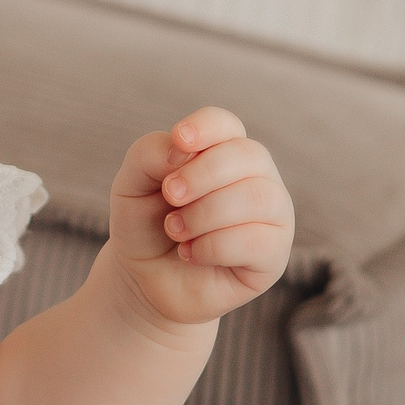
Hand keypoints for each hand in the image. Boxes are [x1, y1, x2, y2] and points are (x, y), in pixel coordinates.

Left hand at [108, 108, 294, 330]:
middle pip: (247, 155)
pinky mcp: (273, 256)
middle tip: (169, 196)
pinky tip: (190, 254)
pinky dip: (214, 246)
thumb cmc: (145, 225)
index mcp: (223, 150)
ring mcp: (271, 215)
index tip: (179, 140)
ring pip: (257, 197)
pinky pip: (258, 241)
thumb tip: (181, 150)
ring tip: (175, 230)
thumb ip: (148, 155)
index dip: (205, 127)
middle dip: (201, 175)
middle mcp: (256, 177)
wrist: (145, 279)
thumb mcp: (131, 185)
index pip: (226, 124)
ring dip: (205, 214)